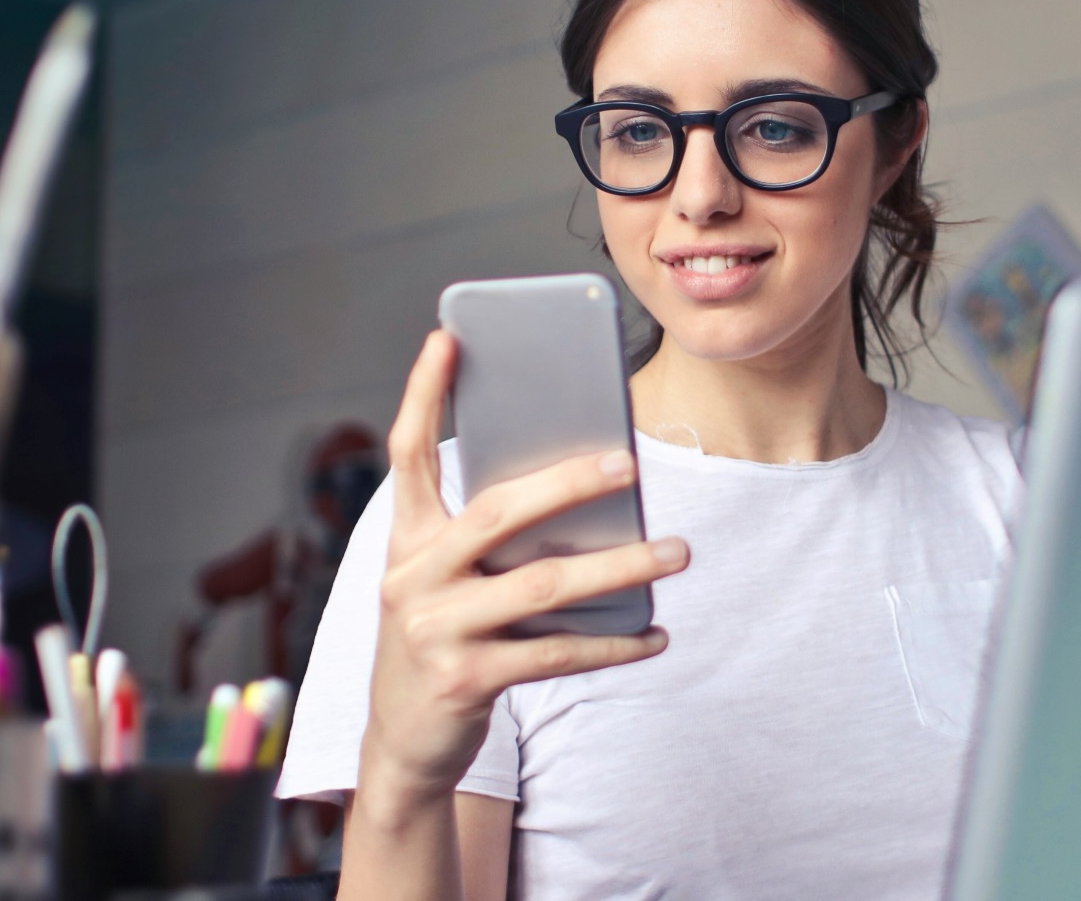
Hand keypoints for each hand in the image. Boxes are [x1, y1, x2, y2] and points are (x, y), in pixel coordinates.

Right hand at [357, 330, 688, 809]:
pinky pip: (557, 653)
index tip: (447, 337)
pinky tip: (656, 633)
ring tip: (676, 551)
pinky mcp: (465, 679)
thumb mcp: (447, 582)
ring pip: (543, 584)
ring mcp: (434, 630)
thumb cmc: (443, 640)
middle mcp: (411, 577)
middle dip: (566, 482)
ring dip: (620, 567)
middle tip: (629, 463)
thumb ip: (490, 540)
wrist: (404, 743)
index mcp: (405, 540)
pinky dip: (614, 644)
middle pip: (496, 512)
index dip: (422, 393)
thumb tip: (586, 495)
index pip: (408, 454)